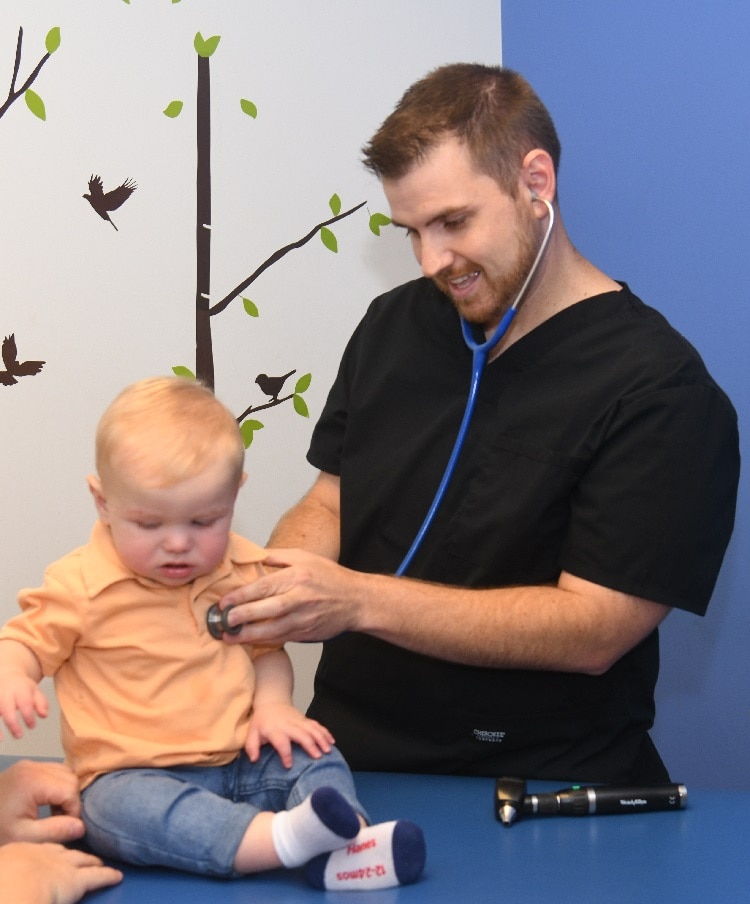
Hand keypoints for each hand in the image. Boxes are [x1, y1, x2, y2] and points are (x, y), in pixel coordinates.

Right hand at [0, 672, 47, 739]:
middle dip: (12, 723)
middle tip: (19, 735)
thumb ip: (41, 703)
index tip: (32, 726)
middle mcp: (5, 693)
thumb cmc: (23, 687)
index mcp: (20, 689)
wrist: (7, 675)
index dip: (28, 716)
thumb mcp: (35, 691)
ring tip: (1, 739)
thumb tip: (44, 715)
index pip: (24, 703)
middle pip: (7, 708)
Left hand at [0, 760, 85, 844]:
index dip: (74, 811)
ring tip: (55, 813)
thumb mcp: (24, 837)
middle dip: (71, 801)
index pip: (70, 790)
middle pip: (70, 778)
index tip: (66, 828)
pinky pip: (54, 770)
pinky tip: (48, 802)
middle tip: (61, 822)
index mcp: (33, 781)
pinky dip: (57, 785)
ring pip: (65, 772)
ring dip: (66, 792)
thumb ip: (55, 831)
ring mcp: (29, 764)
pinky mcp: (26, 766)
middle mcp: (33, 766)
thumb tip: (82, 826)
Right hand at [0, 842, 121, 903]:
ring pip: (82, 860)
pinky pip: (97, 877)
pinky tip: (116, 876)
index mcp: (21, 850)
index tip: (53, 852)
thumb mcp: (1, 866)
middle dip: (72, 852)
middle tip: (80, 852)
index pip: (39, 849)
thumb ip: (9, 869)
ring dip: (91, 861)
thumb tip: (10, 877)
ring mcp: (62, 865)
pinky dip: (108, 876)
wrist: (12, 885)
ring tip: (98, 861)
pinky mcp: (76, 881)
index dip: (48, 851)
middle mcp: (44, 854)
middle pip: (63, 851)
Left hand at [219, 549, 360, 644]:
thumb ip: (278, 557)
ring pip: (271, 629)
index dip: (241, 595)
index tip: (224, 601)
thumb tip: (253, 556)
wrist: (356, 600)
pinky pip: (280, 639)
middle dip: (241, 616)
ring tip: (228, 636)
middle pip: (265, 609)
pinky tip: (249, 641)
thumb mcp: (305, 557)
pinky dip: (263, 641)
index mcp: (296, 577)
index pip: (263, 587)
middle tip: (222, 620)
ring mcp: (303, 618)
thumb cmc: (330, 577)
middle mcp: (299, 598)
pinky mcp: (305, 633)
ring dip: (248, 635)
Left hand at [246, 700, 334, 767]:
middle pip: (302, 734)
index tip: (289, 765)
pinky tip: (332, 742)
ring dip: (321, 739)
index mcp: (275, 730)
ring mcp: (299, 721)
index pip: (281, 742)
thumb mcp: (252, 733)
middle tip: (317, 757)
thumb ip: (251, 746)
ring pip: (312, 729)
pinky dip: (325, 732)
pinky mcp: (305, 720)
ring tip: (328, 751)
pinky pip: (317, 725)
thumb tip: (254, 759)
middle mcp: (289, 725)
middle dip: (310, 745)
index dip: (285, 754)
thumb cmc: (261, 722)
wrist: (271, 702)